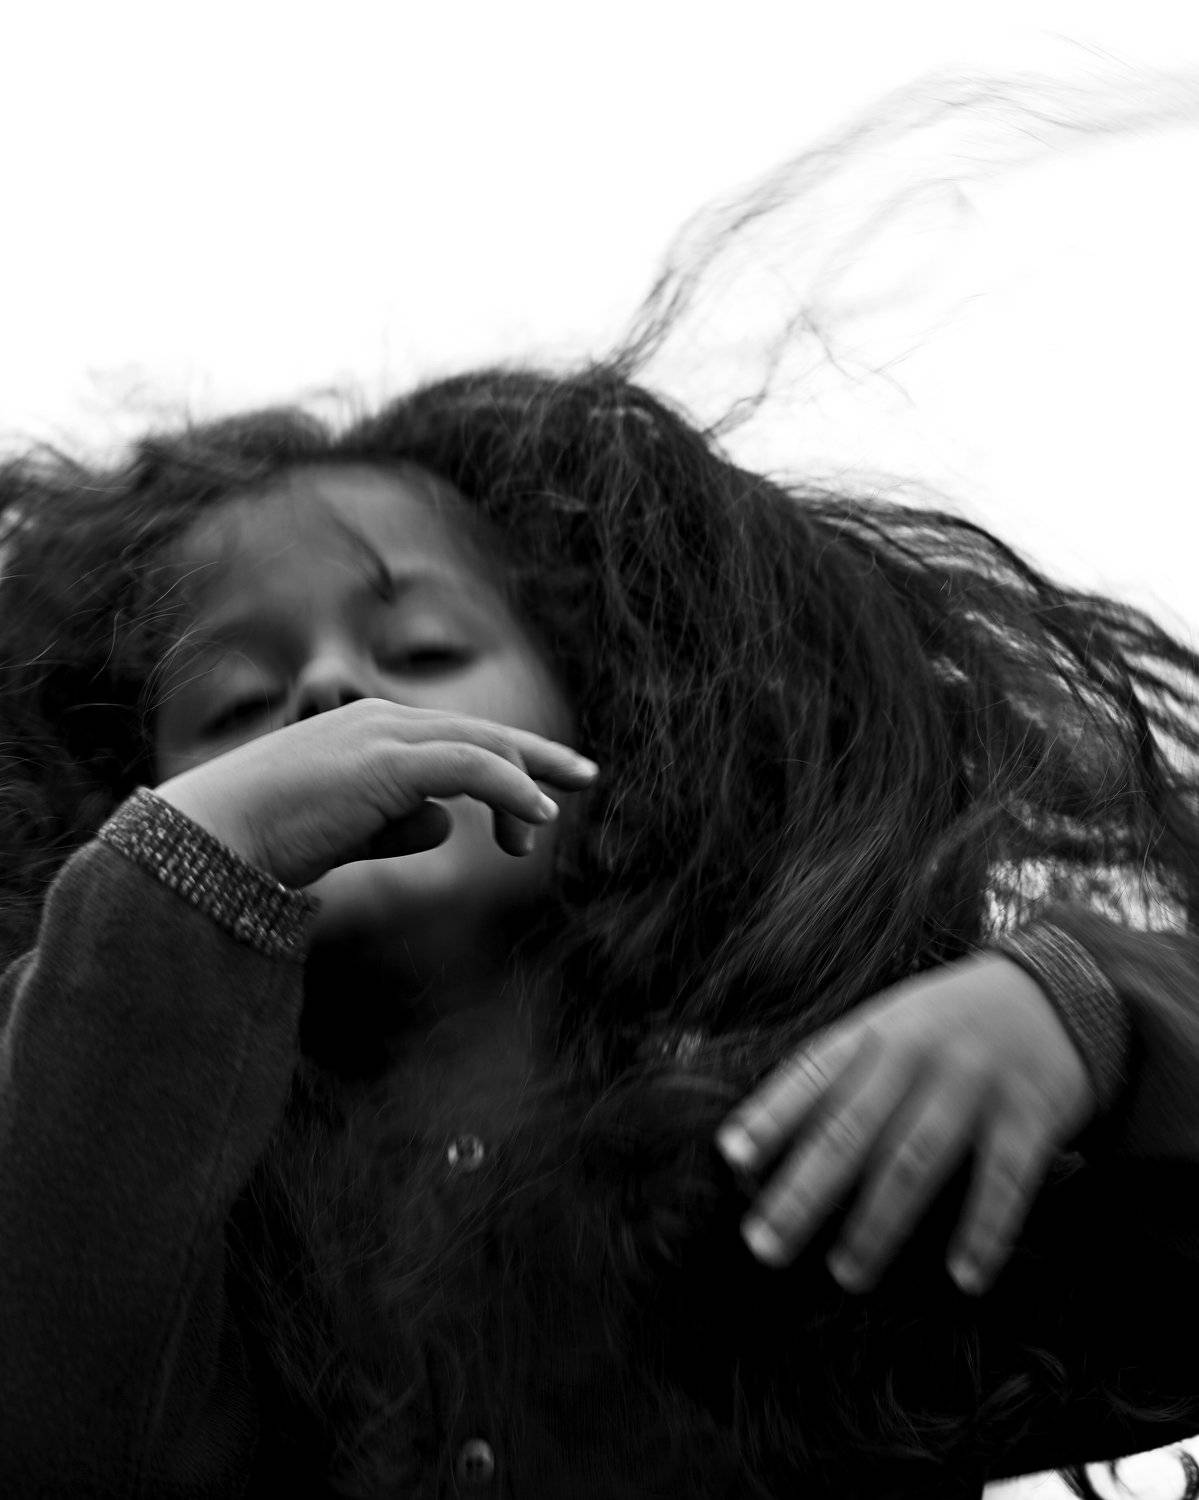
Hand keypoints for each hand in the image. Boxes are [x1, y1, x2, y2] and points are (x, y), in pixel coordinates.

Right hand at [154, 698, 598, 887]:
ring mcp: (385, 736)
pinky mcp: (388, 763)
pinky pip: (473, 768)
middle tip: (584, 776)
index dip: (506, 759)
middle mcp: (382, 721)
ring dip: (523, 788)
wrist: (214, 835)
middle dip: (537, 755)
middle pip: (482, 733)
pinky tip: (537, 821)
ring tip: (542, 830)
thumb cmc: (267, 839)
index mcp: (369, 731)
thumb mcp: (346, 833)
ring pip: (483, 748)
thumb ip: (397, 825)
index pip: (455, 738)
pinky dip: (511, 791)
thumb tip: (447, 824)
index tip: (542, 790)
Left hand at [715, 953, 1095, 1294]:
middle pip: (851, 1128)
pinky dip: (983, 1232)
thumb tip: (763, 1143)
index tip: (732, 1158)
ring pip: (916, 1160)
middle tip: (764, 1244)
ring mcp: (975, 1083)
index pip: (812, 1074)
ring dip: (877, 1223)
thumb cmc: (950, 1023)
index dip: (771, 1115)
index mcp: (876, 1031)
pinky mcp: (1030, 1114)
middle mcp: (919, 1053)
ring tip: (846, 1273)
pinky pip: (1004, 1182)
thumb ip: (839, 1074)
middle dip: (804, 1191)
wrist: (1056, 990)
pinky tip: (962, 1278)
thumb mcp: (891, 1025)